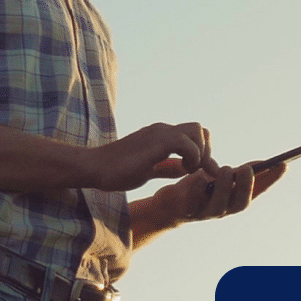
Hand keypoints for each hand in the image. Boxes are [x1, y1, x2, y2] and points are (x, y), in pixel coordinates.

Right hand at [80, 122, 217, 191]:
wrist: (95, 168)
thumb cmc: (116, 171)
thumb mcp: (149, 170)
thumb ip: (167, 168)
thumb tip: (185, 169)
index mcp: (161, 136)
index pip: (193, 134)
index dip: (202, 152)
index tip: (198, 171)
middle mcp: (162, 130)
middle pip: (199, 129)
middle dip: (206, 151)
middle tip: (196, 171)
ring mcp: (159, 133)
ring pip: (197, 131)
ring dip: (200, 153)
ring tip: (189, 170)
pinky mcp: (156, 141)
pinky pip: (187, 143)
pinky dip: (192, 157)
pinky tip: (183, 170)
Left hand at [155, 160, 286, 224]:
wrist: (170, 204)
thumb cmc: (199, 189)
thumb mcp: (221, 178)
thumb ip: (238, 173)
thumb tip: (263, 164)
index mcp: (234, 200)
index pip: (258, 191)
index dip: (271, 180)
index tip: (283, 164)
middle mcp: (223, 210)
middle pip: (240, 203)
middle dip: (246, 186)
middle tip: (246, 168)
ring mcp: (205, 213)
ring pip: (219, 206)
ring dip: (224, 187)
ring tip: (224, 169)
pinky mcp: (186, 211)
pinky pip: (193, 205)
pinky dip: (197, 190)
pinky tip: (200, 176)